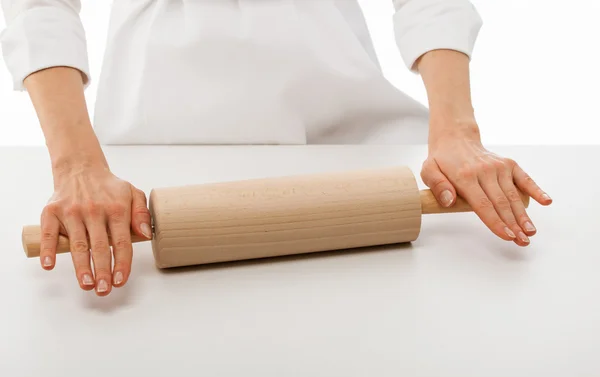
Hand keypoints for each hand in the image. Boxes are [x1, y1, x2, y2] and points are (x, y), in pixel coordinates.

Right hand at [39, 161, 151, 295]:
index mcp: (116, 209)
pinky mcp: (52, 211)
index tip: (120, 280)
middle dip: (102, 270)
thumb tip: (145, 234)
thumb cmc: (108, 188)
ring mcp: (72, 211)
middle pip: (100, 246)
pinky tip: (49, 265)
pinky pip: (49, 233)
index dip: (121, 263)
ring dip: (81, 267)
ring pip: (77, 244)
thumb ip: (141, 214)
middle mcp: (94, 211)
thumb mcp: (132, 194)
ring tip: (87, 284)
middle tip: (104, 290)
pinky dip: (47, 249)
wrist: (80, 168)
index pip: (121, 242)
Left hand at [421, 127, 552, 245]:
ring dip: (523, 215)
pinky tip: (546, 201)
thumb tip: (448, 201)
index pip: (483, 204)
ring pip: (513, 195)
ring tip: (530, 232)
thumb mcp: (428, 171)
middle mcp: (485, 171)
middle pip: (501, 203)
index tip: (506, 236)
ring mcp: (499, 167)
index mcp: (465, 176)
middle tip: (522, 242)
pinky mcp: (509, 164)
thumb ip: (437, 186)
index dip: (495, 222)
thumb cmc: (442, 160)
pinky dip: (536, 190)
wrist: (456, 138)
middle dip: (513, 225)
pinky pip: (524, 178)